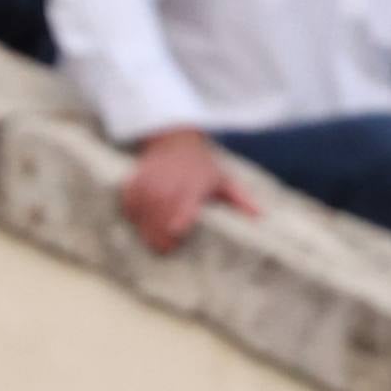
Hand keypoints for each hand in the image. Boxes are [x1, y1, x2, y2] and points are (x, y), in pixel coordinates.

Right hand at [122, 129, 259, 253]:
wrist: (176, 141)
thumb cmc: (203, 167)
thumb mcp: (223, 180)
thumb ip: (240, 200)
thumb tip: (260, 216)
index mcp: (194, 186)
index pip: (183, 208)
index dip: (178, 223)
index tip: (176, 234)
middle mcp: (171, 182)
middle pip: (161, 216)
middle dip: (161, 236)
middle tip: (164, 249)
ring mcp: (152, 180)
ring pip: (144, 211)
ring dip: (145, 228)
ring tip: (151, 240)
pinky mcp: (136, 179)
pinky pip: (130, 202)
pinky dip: (132, 213)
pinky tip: (139, 220)